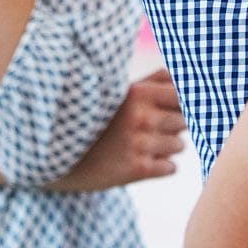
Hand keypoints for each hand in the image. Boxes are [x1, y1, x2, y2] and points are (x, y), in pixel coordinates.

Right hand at [49, 68, 185, 192]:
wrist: (62, 156)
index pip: (182, 95)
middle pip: (184, 121)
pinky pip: (171, 167)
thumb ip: (153, 81)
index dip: (181, 103)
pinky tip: (139, 161)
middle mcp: (140, 117)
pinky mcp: (138, 169)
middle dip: (172, 126)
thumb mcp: (120, 94)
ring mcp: (140, 144)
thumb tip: (184, 78)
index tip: (172, 109)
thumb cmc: (98, 120)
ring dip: (166, 147)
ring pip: (179, 145)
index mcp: (138, 93)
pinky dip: (160, 166)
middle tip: (149, 129)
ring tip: (141, 145)